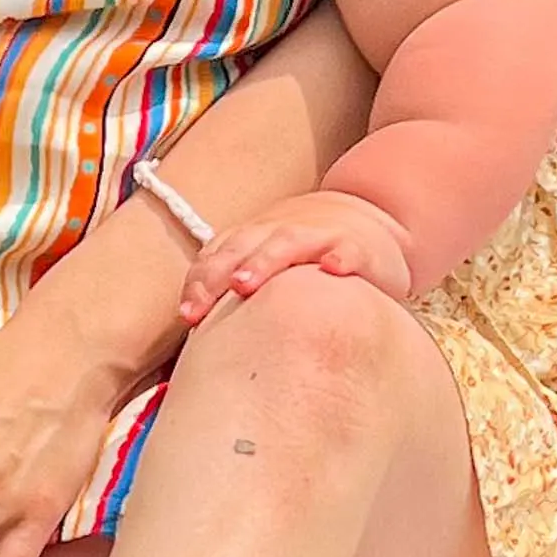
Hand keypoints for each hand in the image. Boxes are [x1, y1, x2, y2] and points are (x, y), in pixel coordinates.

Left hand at [179, 189, 417, 319]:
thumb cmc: (305, 256)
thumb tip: (196, 336)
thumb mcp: (268, 264)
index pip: (217, 256)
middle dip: (222, 270)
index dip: (201, 281)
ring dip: (264, 260)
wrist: (367, 220)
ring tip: (246, 284)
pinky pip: (349, 250)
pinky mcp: (358, 246)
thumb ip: (234, 291)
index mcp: (253, 240)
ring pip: (287, 242)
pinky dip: (341, 257)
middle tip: (207, 300)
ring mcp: (319, 236)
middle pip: (244, 246)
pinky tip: (333, 270)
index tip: (189, 314)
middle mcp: (280, 233)